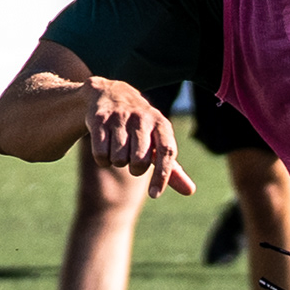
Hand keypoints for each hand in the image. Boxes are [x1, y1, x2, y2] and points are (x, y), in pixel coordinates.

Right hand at [80, 80, 196, 196]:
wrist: (111, 94)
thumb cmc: (141, 127)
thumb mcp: (158, 142)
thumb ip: (172, 168)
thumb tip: (190, 191)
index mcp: (161, 124)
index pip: (166, 152)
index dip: (162, 175)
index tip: (154, 195)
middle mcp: (142, 118)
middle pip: (139, 161)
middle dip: (135, 168)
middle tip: (132, 160)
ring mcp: (120, 117)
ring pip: (119, 159)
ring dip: (117, 161)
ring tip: (118, 149)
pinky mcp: (100, 119)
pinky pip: (101, 154)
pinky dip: (102, 159)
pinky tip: (105, 148)